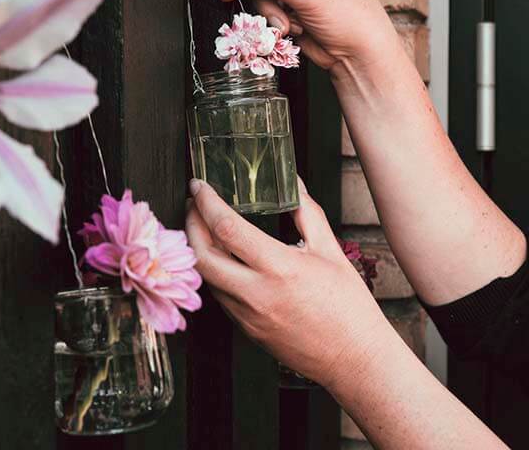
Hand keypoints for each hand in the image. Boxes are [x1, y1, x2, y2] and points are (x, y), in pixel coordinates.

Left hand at [186, 177, 391, 388]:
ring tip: (204, 227)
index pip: (227, 228)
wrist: (354, 360)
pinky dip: (215, 272)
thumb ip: (307, 213)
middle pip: (201, 255)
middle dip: (190, 225)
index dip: (206, 203)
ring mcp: (248, 315)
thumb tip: (294, 184)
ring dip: (199, 249)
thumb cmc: (348, 307)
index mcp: (279, 268)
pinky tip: (223, 259)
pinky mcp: (246, 329)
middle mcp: (257, 293)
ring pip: (206, 277)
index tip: (199, 186)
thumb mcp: (331, 251)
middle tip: (193, 205)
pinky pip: (220, 296)